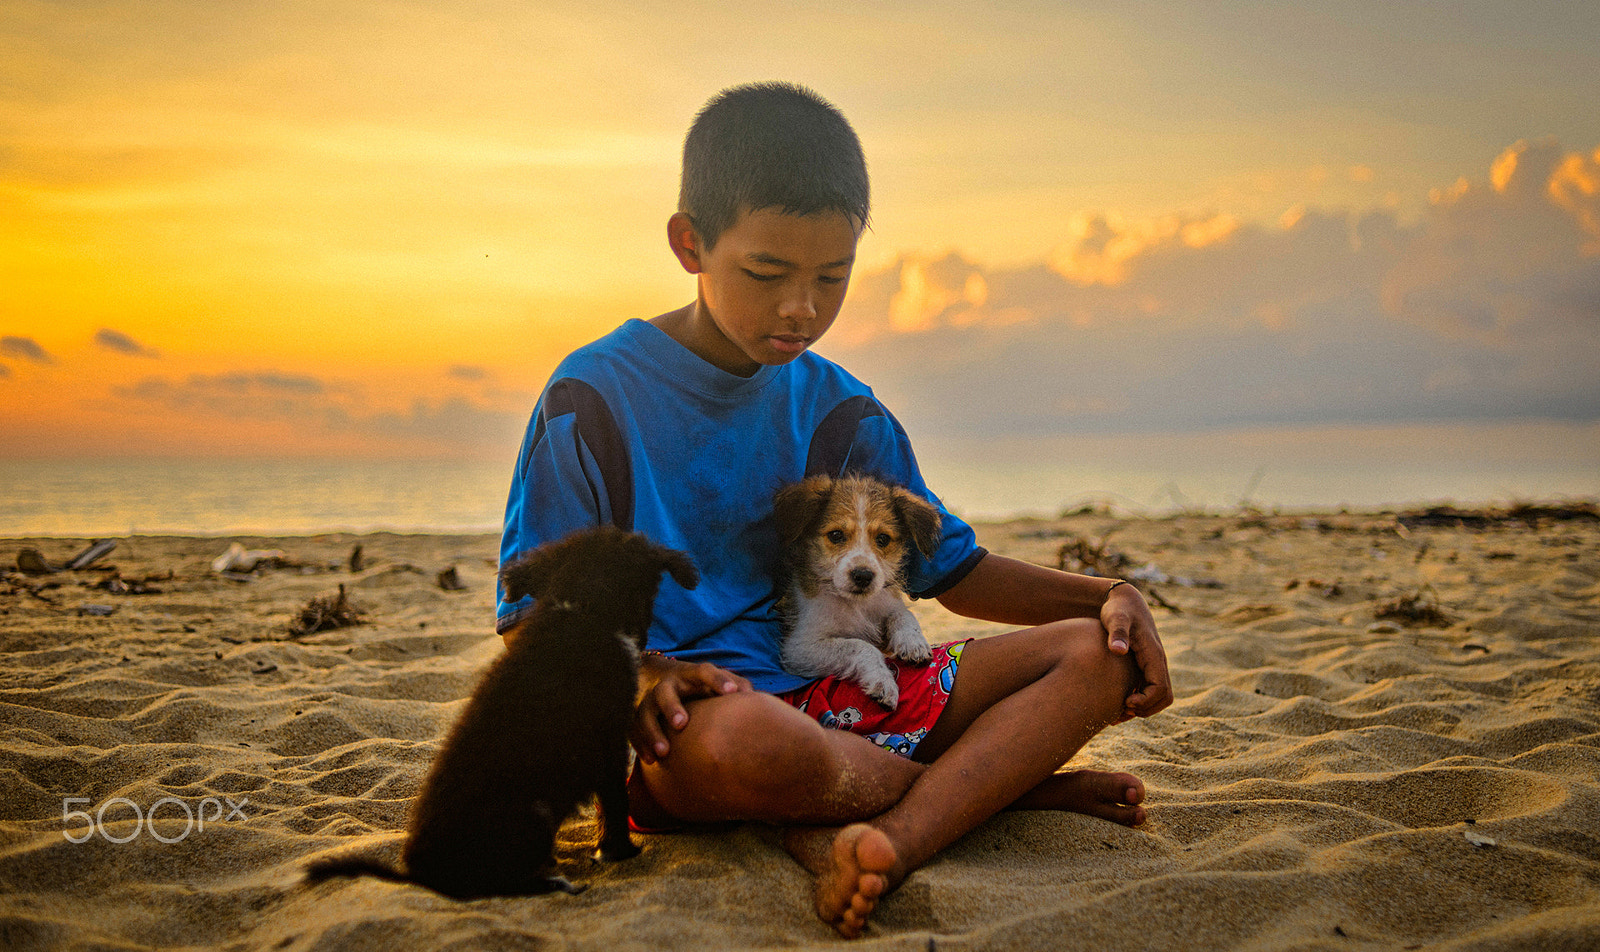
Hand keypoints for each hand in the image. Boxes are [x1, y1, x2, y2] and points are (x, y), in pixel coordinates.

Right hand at [632, 655, 750, 764]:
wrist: (662, 678)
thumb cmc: (700, 686)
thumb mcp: (717, 681)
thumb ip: (736, 686)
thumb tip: (752, 698)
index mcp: (691, 675)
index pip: (705, 672)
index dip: (719, 680)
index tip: (732, 692)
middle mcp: (668, 685)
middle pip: (665, 692)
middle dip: (672, 707)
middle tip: (681, 724)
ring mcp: (650, 700)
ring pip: (643, 713)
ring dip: (652, 732)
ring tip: (664, 752)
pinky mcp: (638, 716)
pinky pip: (632, 730)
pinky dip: (640, 745)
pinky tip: (651, 760)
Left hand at [1101, 583, 1172, 718]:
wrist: (1123, 601)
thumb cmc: (1117, 609)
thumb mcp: (1115, 617)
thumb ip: (1117, 632)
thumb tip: (1118, 650)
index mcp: (1154, 654)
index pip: (1161, 688)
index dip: (1146, 701)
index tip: (1125, 701)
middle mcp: (1157, 662)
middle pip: (1164, 697)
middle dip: (1146, 709)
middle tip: (1121, 711)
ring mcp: (1152, 665)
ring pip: (1157, 696)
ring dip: (1142, 708)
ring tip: (1116, 712)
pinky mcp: (1144, 667)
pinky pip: (1147, 690)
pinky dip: (1136, 701)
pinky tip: (1114, 703)